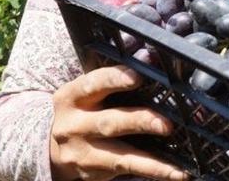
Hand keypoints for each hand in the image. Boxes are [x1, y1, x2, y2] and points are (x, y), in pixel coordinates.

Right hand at [50, 65, 189, 180]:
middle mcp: (73, 125)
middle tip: (166, 124)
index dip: (115, 79)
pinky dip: (154, 172)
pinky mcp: (92, 172)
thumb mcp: (87, 93)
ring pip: (119, 155)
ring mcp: (82, 152)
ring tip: (175, 162)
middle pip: (109, 123)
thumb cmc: (83, 111)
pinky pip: (128, 171)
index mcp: (72, 97)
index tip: (137, 76)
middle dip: (139, 122)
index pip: (93, 84)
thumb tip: (151, 59)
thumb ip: (113, 81)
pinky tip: (177, 173)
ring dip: (152, 160)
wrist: (51, 148)